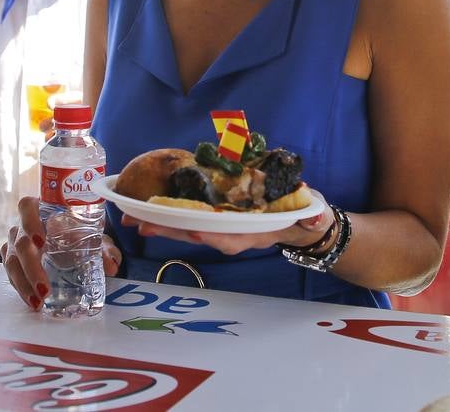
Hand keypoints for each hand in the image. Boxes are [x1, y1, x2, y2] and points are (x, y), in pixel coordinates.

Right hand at [1, 195, 123, 311]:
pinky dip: (21, 288)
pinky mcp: (12, 259)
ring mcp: (14, 243)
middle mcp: (22, 225)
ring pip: (12, 262)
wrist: (69, 240)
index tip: (41, 241)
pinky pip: (11, 273)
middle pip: (21, 244)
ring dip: (24, 284)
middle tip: (45, 289)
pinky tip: (33, 301)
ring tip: (38, 302)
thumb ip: (104, 248)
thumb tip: (112, 265)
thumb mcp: (93, 237)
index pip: (27, 207)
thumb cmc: (79, 232)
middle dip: (31, 268)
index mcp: (40, 209)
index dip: (30, 222)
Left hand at [122, 188, 333, 256]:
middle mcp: (232, 234)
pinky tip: (146, 210)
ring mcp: (221, 228)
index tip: (195, 230)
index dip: (213, 235)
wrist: (299, 222)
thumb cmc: (303, 213)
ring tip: (132, 218)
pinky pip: (187, 218)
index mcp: (254, 233)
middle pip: (197, 234)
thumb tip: (316, 215)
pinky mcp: (214, 218)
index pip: (231, 237)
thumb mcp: (310, 213)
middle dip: (169, 230)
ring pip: (186, 228)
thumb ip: (312, 215)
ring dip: (159, 224)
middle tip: (140, 224)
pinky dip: (167, 215)